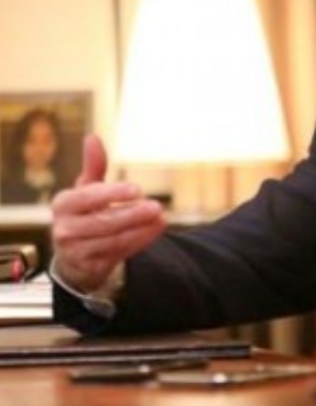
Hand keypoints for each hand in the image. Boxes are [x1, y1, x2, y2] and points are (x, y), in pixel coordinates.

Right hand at [50, 134, 166, 292]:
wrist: (75, 256)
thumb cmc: (84, 213)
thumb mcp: (86, 190)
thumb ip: (93, 167)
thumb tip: (93, 137)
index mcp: (63, 204)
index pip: (87, 198)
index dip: (112, 193)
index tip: (137, 189)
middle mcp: (65, 228)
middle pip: (103, 221)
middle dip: (132, 214)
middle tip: (157, 206)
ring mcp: (76, 250)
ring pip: (113, 240)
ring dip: (140, 229)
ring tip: (161, 217)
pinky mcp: (90, 267)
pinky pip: (118, 254)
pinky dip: (139, 241)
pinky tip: (156, 229)